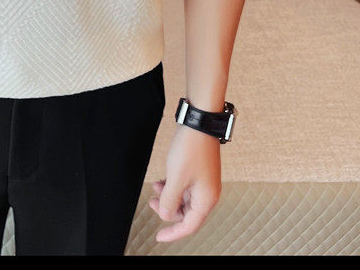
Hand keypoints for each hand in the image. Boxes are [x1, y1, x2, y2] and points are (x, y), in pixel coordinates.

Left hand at [148, 123, 221, 241]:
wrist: (199, 123)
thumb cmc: (191, 149)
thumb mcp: (176, 178)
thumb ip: (169, 200)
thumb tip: (165, 215)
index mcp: (206, 199)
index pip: (189, 226)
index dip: (173, 233)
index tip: (158, 237)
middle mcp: (207, 193)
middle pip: (186, 213)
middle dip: (167, 210)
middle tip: (151, 203)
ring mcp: (203, 182)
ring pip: (183, 199)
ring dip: (168, 196)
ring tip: (155, 187)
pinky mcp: (198, 172)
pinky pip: (184, 187)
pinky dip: (172, 186)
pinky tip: (161, 180)